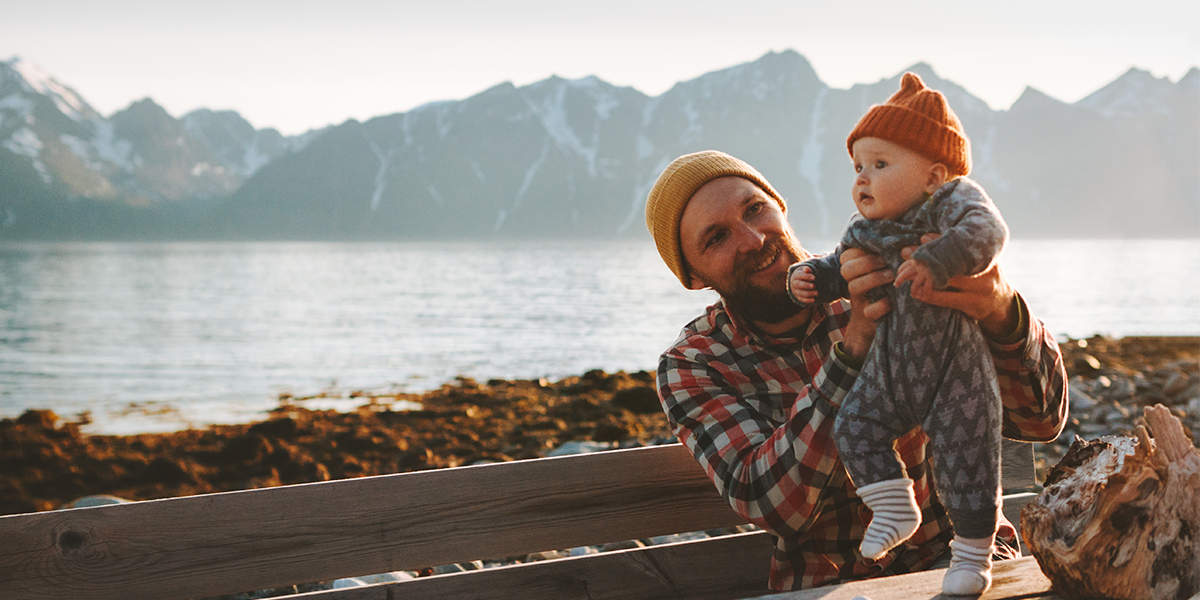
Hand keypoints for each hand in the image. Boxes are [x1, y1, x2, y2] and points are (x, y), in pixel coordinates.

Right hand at [788, 265, 817, 304]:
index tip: (814, 277)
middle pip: (798, 285)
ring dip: (809, 293)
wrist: (798, 280)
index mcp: (795, 275)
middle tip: (814, 286)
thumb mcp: (804, 270)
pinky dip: (807, 300)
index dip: (806, 276)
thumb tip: (807, 269)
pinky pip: (802, 299)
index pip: (799, 275)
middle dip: (806, 285)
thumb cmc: (804, 274)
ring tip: (817, 293)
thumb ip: (806, 270)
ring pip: (800, 293)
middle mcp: (794, 283)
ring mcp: (795, 291)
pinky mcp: (798, 297)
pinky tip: (814, 300)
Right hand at [839, 247, 892, 359]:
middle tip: (885, 261)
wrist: (875, 320)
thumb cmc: (885, 285)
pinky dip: (883, 305)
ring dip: (874, 279)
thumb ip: (885, 253)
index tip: (879, 248)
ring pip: (854, 286)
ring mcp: (858, 300)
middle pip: (846, 269)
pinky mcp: (867, 315)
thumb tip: (903, 236)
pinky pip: (869, 311)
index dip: (860, 250)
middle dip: (867, 263)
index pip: (846, 255)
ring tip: (892, 276)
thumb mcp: (882, 268)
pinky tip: (893, 300)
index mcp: (854, 269)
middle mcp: (853, 282)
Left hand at [901, 234, 1019, 337]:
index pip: (961, 243)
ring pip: (946, 280)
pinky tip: (916, 291)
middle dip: (926, 257)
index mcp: (988, 253)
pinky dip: (928, 295)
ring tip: (905, 274)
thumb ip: (957, 249)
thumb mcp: (977, 259)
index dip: (939, 240)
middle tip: (905, 253)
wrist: (1001, 304)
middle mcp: (987, 270)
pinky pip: (945, 299)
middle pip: (951, 260)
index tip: (921, 238)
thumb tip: (923, 238)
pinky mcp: (973, 305)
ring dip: (922, 277)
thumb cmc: (981, 276)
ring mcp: (981, 289)